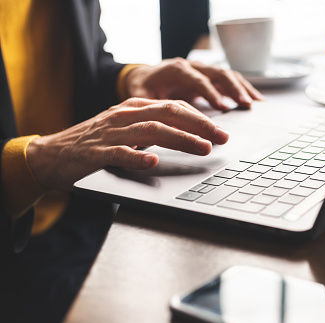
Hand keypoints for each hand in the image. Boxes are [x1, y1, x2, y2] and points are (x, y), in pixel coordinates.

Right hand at [26, 98, 228, 190]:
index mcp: (133, 107)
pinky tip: (153, 162)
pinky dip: (137, 157)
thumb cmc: (93, 143)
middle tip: (221, 138)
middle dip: (199, 125)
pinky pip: (119, 153)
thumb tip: (187, 136)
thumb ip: (151, 128)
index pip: (174, 107)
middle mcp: (124, 115)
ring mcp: (110, 133)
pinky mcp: (96, 153)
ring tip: (202, 148)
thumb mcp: (126, 129)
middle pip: (168, 113)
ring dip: (180, 139)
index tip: (221, 132)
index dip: (200, 119)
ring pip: (151, 130)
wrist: (50, 155)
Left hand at [124, 58, 263, 110]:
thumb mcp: (140, 96)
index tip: (223, 107)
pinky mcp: (209, 76)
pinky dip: (243, 89)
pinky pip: (229, 80)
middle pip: (218, 74)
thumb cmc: (143, 87)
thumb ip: (150, 107)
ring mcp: (203, 69)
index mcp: (176, 69)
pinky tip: (255, 101)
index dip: (211, 93)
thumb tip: (158, 125)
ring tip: (255, 104)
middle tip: (245, 104)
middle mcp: (192, 65)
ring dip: (242, 88)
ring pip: (227, 74)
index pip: (198, 80)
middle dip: (233, 89)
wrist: (143, 75)